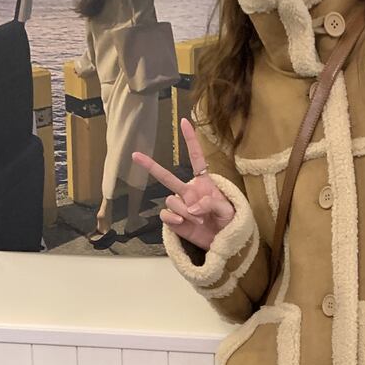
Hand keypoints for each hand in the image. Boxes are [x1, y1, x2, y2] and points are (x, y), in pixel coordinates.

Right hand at [131, 116, 235, 249]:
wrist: (224, 243)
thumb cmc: (229, 223)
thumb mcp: (228, 209)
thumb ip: (211, 202)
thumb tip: (191, 207)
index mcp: (204, 184)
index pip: (196, 159)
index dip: (191, 141)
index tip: (185, 121)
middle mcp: (188, 192)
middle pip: (167, 176)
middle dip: (150, 165)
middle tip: (135, 155)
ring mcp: (180, 206)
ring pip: (171, 200)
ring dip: (185, 211)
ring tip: (199, 220)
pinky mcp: (174, 221)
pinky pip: (166, 215)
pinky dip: (174, 219)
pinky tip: (183, 223)